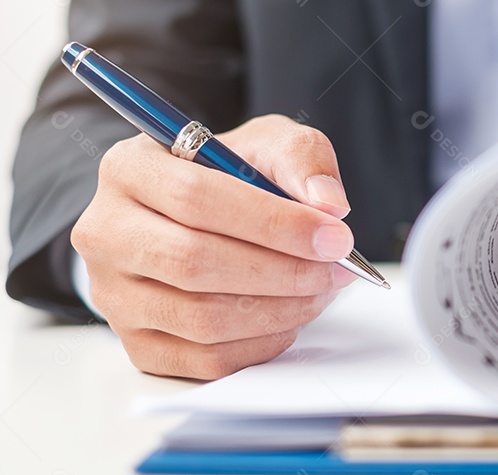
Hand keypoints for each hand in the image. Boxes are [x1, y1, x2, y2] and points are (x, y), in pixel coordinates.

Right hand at [71, 114, 358, 378]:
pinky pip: (206, 360)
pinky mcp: (138, 344)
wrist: (201, 218)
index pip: (196, 199)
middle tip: (337, 269)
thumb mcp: (269, 144)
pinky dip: (262, 343)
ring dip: (280, 310)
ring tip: (321, 289)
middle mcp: (105, 233)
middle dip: (283, 271)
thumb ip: (302, 159)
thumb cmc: (233, 178)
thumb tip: (328, 204)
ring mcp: (115, 296)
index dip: (274, 223)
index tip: (336, 236)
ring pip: (202, 319)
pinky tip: (290, 316)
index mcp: (129, 169)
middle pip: (194, 264)